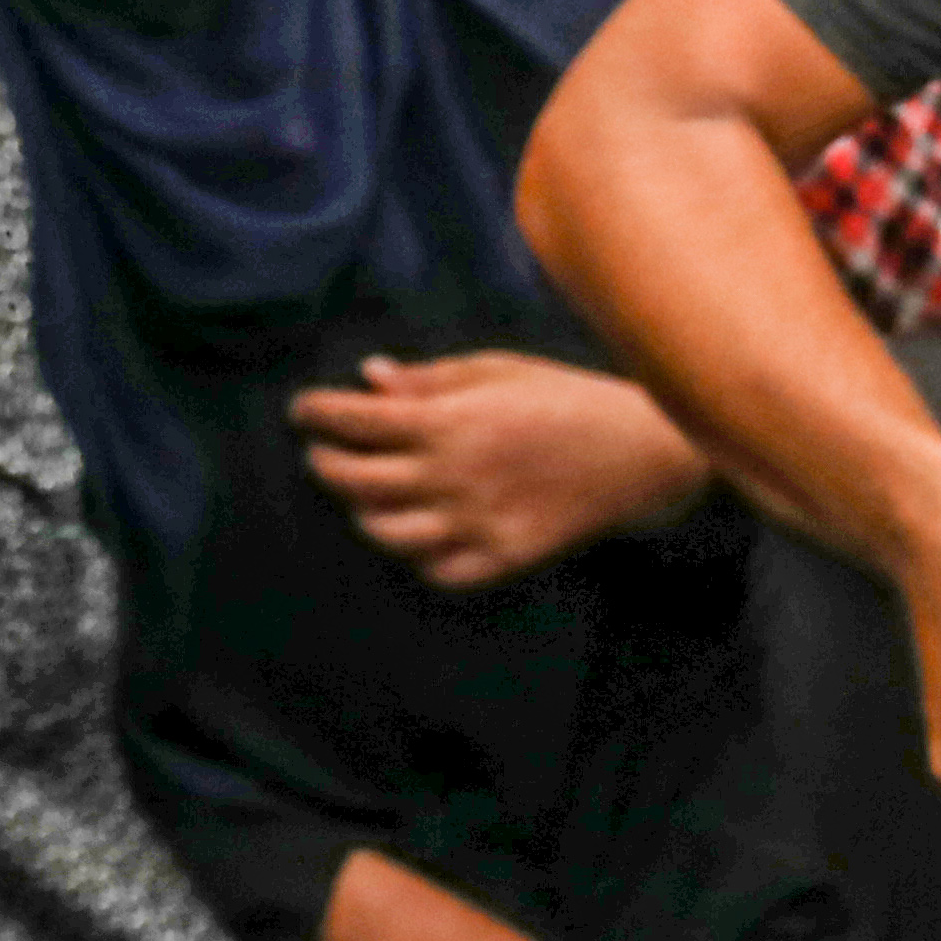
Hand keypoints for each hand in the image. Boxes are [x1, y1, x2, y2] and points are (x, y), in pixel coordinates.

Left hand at [292, 351, 708, 591]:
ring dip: (362, 513)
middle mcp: (453, 476)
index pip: (355, 419)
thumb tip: (370, 378)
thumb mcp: (498, 369)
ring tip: (362, 498)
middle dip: (325, 463)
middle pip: (355, 479)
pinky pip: (438, 570)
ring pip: (386, 533)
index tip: (302, 411)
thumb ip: (431, 380)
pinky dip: (416, 557)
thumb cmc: (567, 398)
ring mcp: (476, 523)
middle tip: (321, 453)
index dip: (317, 414)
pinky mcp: (503, 557)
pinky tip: (415, 536)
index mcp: (450, 421)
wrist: (638, 453)